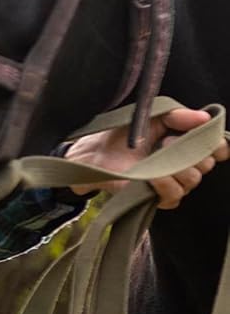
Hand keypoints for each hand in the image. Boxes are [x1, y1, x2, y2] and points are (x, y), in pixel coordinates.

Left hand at [64, 105, 228, 209]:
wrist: (95, 152)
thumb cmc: (122, 134)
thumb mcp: (152, 117)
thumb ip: (178, 115)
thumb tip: (205, 117)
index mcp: (187, 144)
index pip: (218, 149)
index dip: (218, 145)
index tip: (210, 139)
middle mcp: (184, 165)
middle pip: (207, 164)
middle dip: (193, 152)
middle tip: (169, 140)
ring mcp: (171, 183)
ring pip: (192, 180)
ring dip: (178, 166)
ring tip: (158, 153)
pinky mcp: (156, 197)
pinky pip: (173, 195)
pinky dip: (165, 184)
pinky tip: (152, 175)